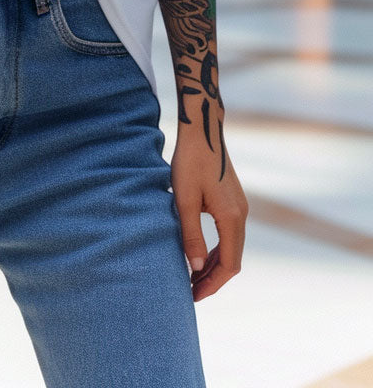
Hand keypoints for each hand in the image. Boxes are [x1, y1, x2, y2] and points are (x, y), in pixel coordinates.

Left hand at [170, 127, 247, 301]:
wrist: (202, 130)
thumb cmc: (190, 162)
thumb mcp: (184, 199)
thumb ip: (190, 235)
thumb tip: (195, 269)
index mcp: (232, 218)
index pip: (229, 265)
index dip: (212, 284)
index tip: (193, 296)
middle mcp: (242, 215)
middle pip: (233, 259)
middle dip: (213, 279)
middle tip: (190, 293)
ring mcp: (240, 207)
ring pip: (232, 247)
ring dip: (215, 265)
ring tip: (193, 278)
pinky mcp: (234, 200)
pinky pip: (229, 234)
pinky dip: (217, 249)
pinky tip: (201, 255)